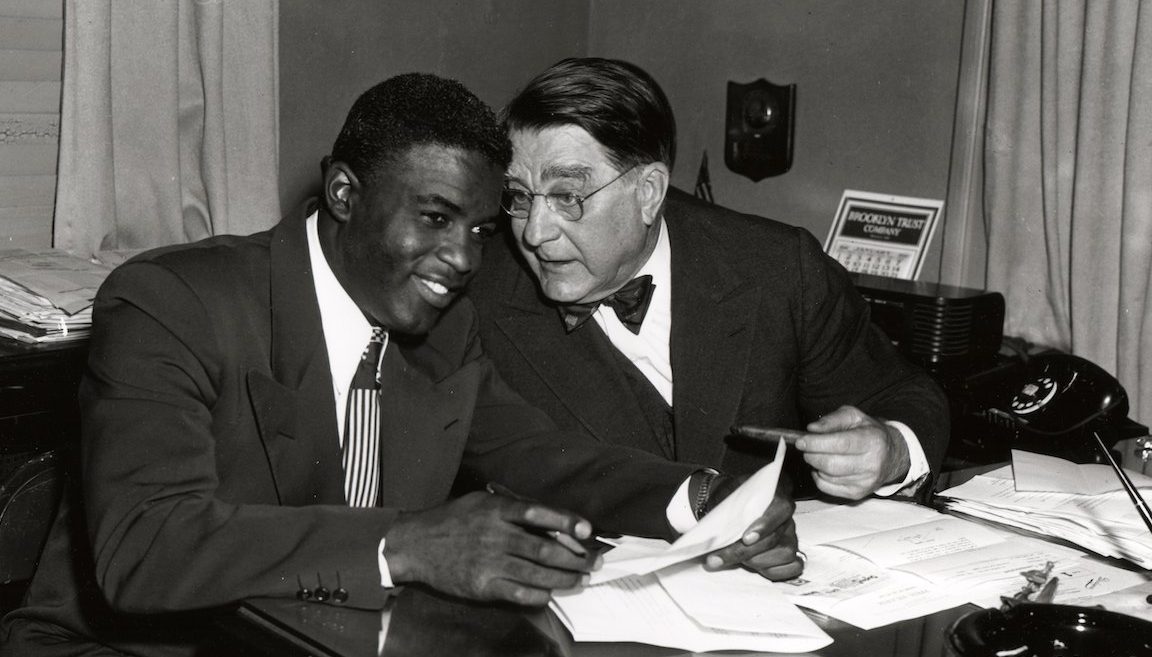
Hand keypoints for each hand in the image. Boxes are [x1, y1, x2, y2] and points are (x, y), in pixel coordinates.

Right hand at [383, 491, 598, 605]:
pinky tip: (549, 593)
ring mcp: (489, 562)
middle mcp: (495, 535)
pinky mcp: (482, 586)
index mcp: (497, 510)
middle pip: (545, 549)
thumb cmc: (453, 520)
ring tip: (579, 579)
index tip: (587, 530)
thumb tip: (551, 518)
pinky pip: (519, 594)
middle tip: (593, 563)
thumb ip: (512, 507)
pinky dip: (539, 595)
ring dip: (564, 579)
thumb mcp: (481, 502)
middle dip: (576, 558)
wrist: (416, 544)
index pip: (539, 514)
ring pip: (537, 574)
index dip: (567, 522)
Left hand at [701, 477, 802, 580]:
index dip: (765, 525)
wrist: (728, 508)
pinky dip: (775, 571)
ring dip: (757, 561)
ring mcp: (790, 536)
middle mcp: (786, 517)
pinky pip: (794, 566)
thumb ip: (725, 509)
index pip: (780, 508)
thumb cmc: (728, 501)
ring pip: (784, 553)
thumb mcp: (724, 497)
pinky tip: (757, 567)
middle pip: (773, 539)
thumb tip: (715, 533)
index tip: (746, 539)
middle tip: (718, 558)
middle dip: (744, 552)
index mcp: (775, 495)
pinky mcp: (792, 553)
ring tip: (736, 559)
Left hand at [796, 405, 910, 499]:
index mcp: (872, 441)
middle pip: (831, 464)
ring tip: (818, 455)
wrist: (891, 456)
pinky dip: (818, 477)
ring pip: (827, 476)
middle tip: (806, 447)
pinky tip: (823, 468)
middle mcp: (871, 464)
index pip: (840, 444)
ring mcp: (865, 482)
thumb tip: (812, 429)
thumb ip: (832, 420)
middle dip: (811, 455)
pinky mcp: (857, 494)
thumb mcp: (854, 417)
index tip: (801, 441)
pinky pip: (826, 488)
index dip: (816, 443)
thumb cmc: (868, 433)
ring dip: (815, 465)